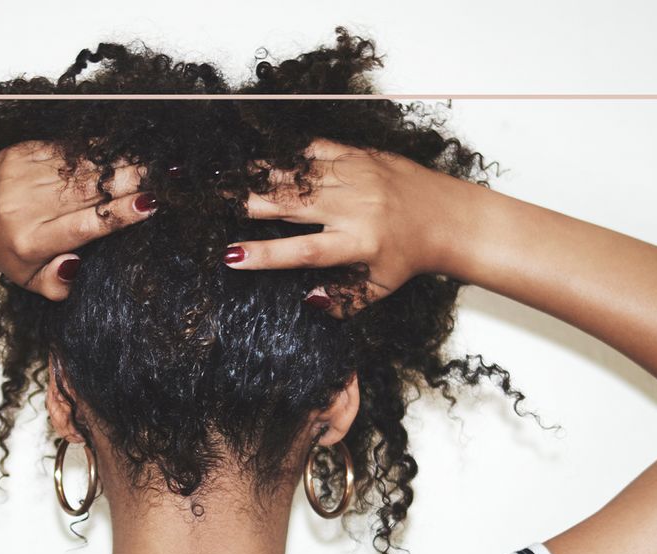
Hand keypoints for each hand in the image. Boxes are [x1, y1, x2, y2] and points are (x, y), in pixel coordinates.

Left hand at [0, 139, 157, 298]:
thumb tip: (78, 266)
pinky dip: (97, 149)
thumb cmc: (6, 252)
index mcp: (32, 241)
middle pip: (89, 190)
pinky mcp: (21, 153)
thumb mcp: (30, 281)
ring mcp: (22, 175)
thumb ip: (58, 284)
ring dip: (121, 161)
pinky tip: (122, 149)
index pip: (85, 225)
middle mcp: (26, 206)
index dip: (119, 214)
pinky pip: (68, 149)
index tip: (150, 205)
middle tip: (169, 174)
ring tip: (154, 159)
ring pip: (83, 166)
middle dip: (132, 180)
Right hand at [225, 137, 483, 316]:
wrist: (447, 216)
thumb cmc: (409, 256)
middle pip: (290, 205)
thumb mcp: (379, 288)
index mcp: (356, 243)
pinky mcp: (358, 155)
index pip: (301, 251)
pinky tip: (259, 158)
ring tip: (221, 178)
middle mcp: (353, 207)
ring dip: (256, 176)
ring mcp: (355, 177)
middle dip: (246, 203)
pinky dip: (285, 155)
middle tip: (209, 203)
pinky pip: (314, 150)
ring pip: (296, 175)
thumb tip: (308, 300)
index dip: (264, 254)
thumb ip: (344, 300)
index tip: (230, 256)